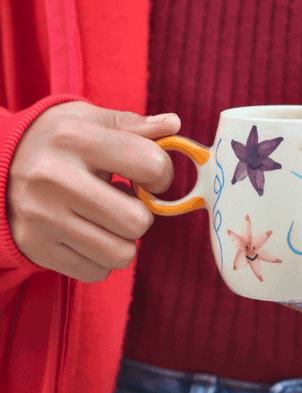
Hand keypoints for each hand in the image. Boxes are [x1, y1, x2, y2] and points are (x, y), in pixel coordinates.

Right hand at [7, 101, 180, 282]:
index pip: (150, 164)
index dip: (162, 173)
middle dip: (141, 213)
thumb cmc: (57, 142)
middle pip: (138, 221)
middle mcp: (53, 179)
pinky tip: (85, 232)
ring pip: (121, 254)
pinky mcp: (36, 248)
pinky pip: (98, 272)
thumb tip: (174, 125)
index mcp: (73, 139)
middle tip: (124, 200)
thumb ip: (133, 125)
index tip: (149, 175)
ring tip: (104, 217)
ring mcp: (42, 218)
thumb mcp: (88, 120)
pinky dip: (101, 258)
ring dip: (123, 239)